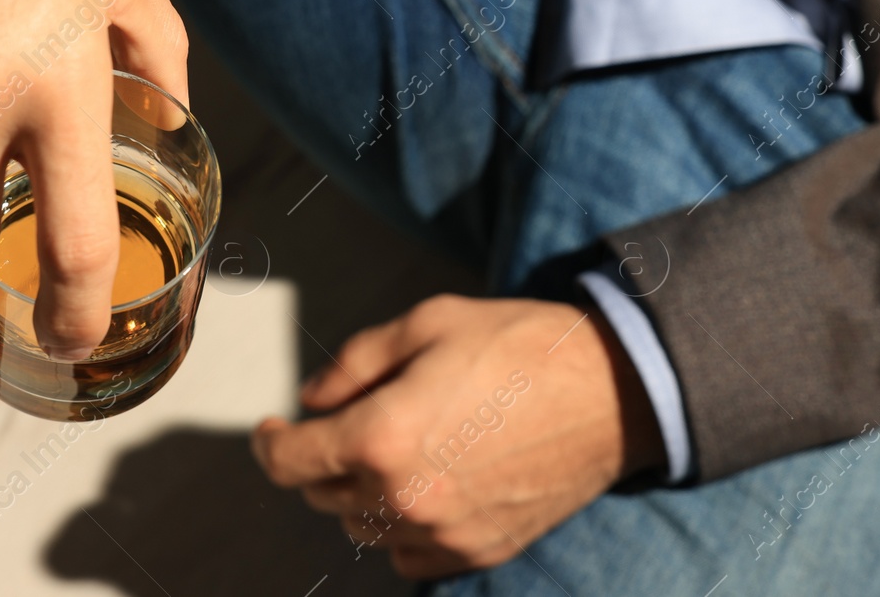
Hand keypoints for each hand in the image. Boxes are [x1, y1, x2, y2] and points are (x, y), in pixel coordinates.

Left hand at [251, 294, 663, 578]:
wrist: (610, 390)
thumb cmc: (518, 344)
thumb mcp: (427, 323)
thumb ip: (356, 362)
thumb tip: (312, 400)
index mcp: (383, 435)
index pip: (290, 462)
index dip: (269, 443)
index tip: (271, 429)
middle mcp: (405, 496)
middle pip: (322, 495)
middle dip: (320, 458)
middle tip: (349, 420)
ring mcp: (444, 531)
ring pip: (362, 528)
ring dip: (359, 493)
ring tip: (394, 449)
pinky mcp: (479, 550)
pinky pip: (409, 556)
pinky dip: (401, 528)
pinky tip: (425, 487)